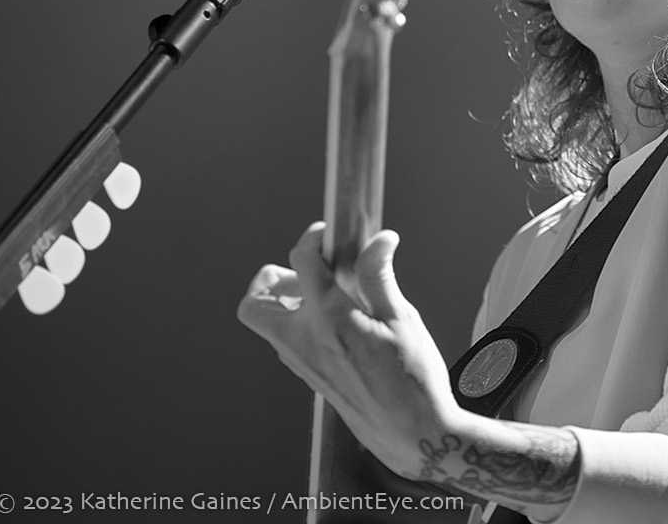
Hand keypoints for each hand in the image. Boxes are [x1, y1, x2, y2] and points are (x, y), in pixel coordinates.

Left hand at [237, 222, 457, 476]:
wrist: (410, 432)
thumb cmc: (412, 378)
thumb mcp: (402, 318)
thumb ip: (380, 276)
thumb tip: (380, 239)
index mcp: (328, 318)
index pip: (302, 262)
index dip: (314, 238)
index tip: (329, 234)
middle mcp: (304, 341)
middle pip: (254, 303)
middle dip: (271, 280)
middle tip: (306, 273)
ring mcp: (303, 362)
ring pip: (269, 325)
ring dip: (286, 302)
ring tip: (328, 295)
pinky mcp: (311, 376)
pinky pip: (288, 342)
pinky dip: (300, 324)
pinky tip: (338, 323)